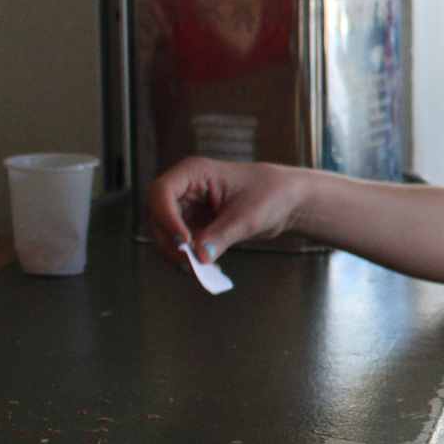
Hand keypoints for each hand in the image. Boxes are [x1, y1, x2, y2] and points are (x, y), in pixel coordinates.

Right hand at [145, 158, 300, 267]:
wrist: (287, 200)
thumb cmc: (271, 195)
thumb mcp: (248, 217)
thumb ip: (222, 236)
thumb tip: (199, 256)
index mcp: (194, 172)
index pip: (161, 193)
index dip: (166, 219)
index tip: (185, 243)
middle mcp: (184, 188)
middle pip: (157, 217)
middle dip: (170, 243)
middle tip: (192, 265)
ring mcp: (186, 207)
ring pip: (165, 234)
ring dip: (178, 255)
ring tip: (203, 271)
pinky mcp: (193, 224)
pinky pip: (181, 244)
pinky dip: (190, 258)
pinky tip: (210, 269)